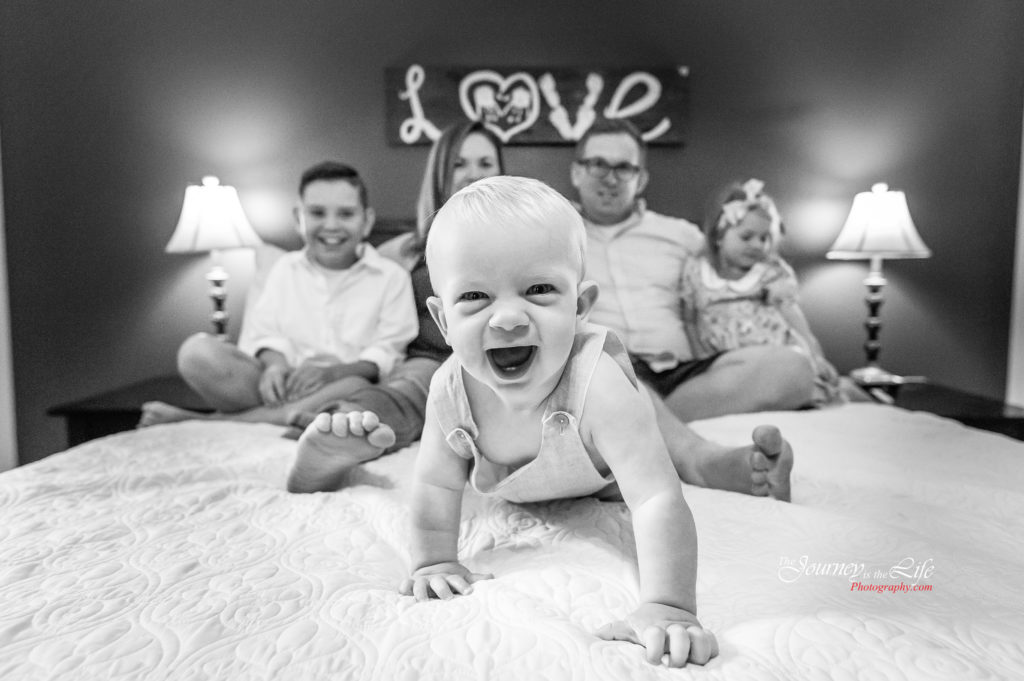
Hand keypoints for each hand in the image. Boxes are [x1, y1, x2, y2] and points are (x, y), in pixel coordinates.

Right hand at [259, 364, 290, 404]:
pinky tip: (270, 405)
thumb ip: (293, 382)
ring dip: (269, 400)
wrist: (275, 364)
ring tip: (275, 407)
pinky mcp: (260, 383)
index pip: (279, 385)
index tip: (287, 400)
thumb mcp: (291, 373)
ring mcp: (263, 379)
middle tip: (280, 405)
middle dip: (274, 398)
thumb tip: (296, 392)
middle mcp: (268, 376)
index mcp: (277, 373)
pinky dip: (265, 399)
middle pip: (269, 389)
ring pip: (264, 391)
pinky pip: (261, 392)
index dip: (282, 393)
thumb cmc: (286, 371)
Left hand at [285, 356, 339, 398]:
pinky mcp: (323, 381)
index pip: (295, 375)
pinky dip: (306, 392)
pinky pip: (312, 388)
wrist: (338, 371)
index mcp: (308, 367)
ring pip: (304, 384)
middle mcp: (312, 370)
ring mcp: (317, 375)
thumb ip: (304, 373)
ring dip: (297, 392)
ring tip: (293, 398)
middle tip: (287, 397)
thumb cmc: (324, 372)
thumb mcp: (313, 369)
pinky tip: (302, 396)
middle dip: (292, 389)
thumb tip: (293, 381)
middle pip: (298, 380)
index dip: (289, 383)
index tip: (285, 390)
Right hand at [398, 562, 493, 600]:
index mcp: (450, 579)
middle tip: (448, 598)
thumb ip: (476, 579)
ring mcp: (423, 581)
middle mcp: (436, 580)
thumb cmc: (451, 579)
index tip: (469, 592)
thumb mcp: (464, 577)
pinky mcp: (411, 584)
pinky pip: (405, 585)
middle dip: (443, 589)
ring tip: (423, 602)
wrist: (433, 567)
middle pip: (439, 583)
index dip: (463, 585)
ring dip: (421, 592)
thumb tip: (491, 577)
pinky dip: (403, 588)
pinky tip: (403, 593)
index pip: (457, 581)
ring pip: (420, 585)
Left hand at [596, 602, 717, 666]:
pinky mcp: (704, 635)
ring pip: (702, 640)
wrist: (666, 606)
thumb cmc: (643, 624)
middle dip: (679, 652)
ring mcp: (690, 632)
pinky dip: (712, 650)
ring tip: (692, 661)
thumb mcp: (626, 626)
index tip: (651, 658)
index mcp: (653, 629)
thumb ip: (611, 633)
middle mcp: (673, 629)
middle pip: (682, 638)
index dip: (654, 649)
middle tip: (673, 662)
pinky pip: (715, 644)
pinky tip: (704, 657)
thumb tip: (592, 637)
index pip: (655, 636)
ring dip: (699, 652)